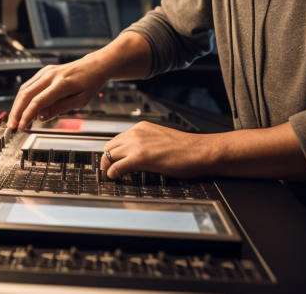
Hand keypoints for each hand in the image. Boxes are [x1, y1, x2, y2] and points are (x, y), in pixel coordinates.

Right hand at [7, 59, 109, 130]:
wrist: (93, 66)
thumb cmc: (89, 84)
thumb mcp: (80, 101)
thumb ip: (60, 108)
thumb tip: (41, 117)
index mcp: (61, 84)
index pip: (38, 101)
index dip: (27, 115)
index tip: (21, 127)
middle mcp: (50, 75)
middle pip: (26, 94)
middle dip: (16, 112)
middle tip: (12, 126)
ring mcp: (45, 72)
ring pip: (24, 89)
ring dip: (17, 106)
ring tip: (15, 120)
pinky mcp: (43, 72)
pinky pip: (29, 85)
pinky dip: (23, 98)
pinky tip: (23, 109)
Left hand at [100, 121, 215, 179]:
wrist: (199, 151)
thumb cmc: (187, 148)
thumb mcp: (161, 139)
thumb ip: (147, 143)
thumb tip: (139, 154)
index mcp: (142, 128)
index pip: (118, 138)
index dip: (113, 151)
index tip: (112, 159)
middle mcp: (136, 133)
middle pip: (110, 145)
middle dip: (106, 158)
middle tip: (106, 168)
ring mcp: (137, 145)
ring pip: (110, 155)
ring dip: (107, 165)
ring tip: (108, 174)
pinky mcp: (140, 158)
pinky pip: (117, 166)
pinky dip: (112, 172)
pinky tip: (113, 177)